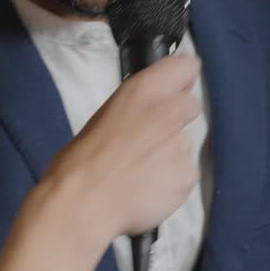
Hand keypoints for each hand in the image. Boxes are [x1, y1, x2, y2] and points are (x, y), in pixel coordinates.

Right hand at [38, 54, 201, 246]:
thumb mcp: (104, 117)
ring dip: (169, 155)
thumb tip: (154, 109)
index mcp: (140, 91)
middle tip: (148, 141)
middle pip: (190, 107)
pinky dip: (170, 182)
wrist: (82, 203)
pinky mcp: (188, 175)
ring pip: (184, 145)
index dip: (180, 79)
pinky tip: (146, 189)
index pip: (185, 67)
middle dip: (176, 120)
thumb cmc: (79, 161)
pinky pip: (184, 174)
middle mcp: (167, 112)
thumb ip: (136, 109)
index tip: (173, 89)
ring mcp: (181, 144)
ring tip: (139, 172)